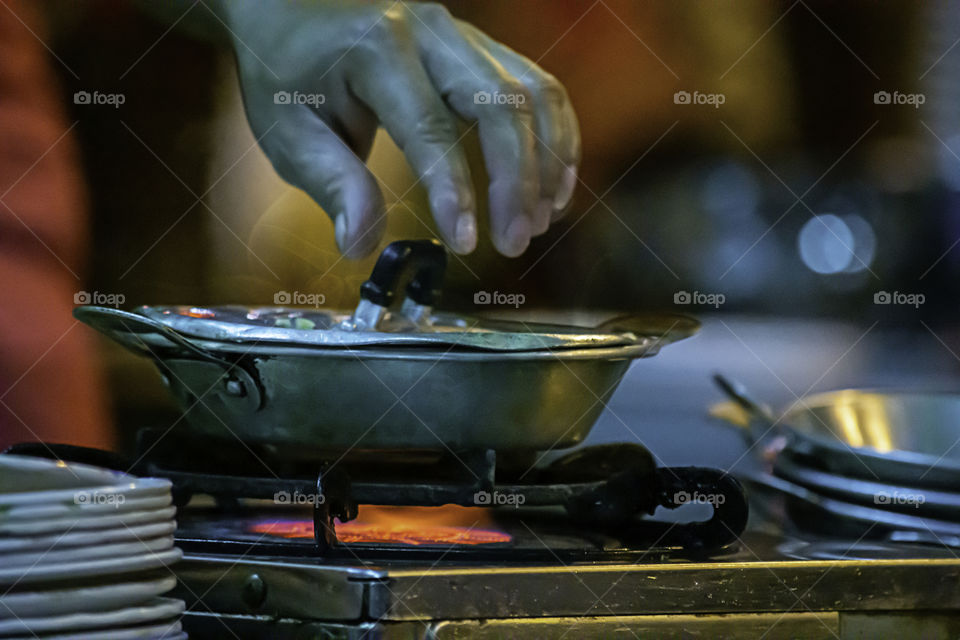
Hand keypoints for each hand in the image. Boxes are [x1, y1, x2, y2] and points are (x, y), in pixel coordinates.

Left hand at [214, 0, 579, 257]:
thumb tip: (362, 246)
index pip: (430, 128)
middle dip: (518, 180)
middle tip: (516, 243)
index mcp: (378, 50)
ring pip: (534, 92)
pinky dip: (557, 137)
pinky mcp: (482, 48)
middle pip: (502, 104)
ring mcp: (464, 34)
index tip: (463, 244)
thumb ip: (331, 184)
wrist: (291, 9)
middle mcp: (431, 32)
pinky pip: (540, 86)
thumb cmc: (287, 74)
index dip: (454, 191)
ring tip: (540, 222)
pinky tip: (553, 186)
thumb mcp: (290, 132)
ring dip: (548, 161)